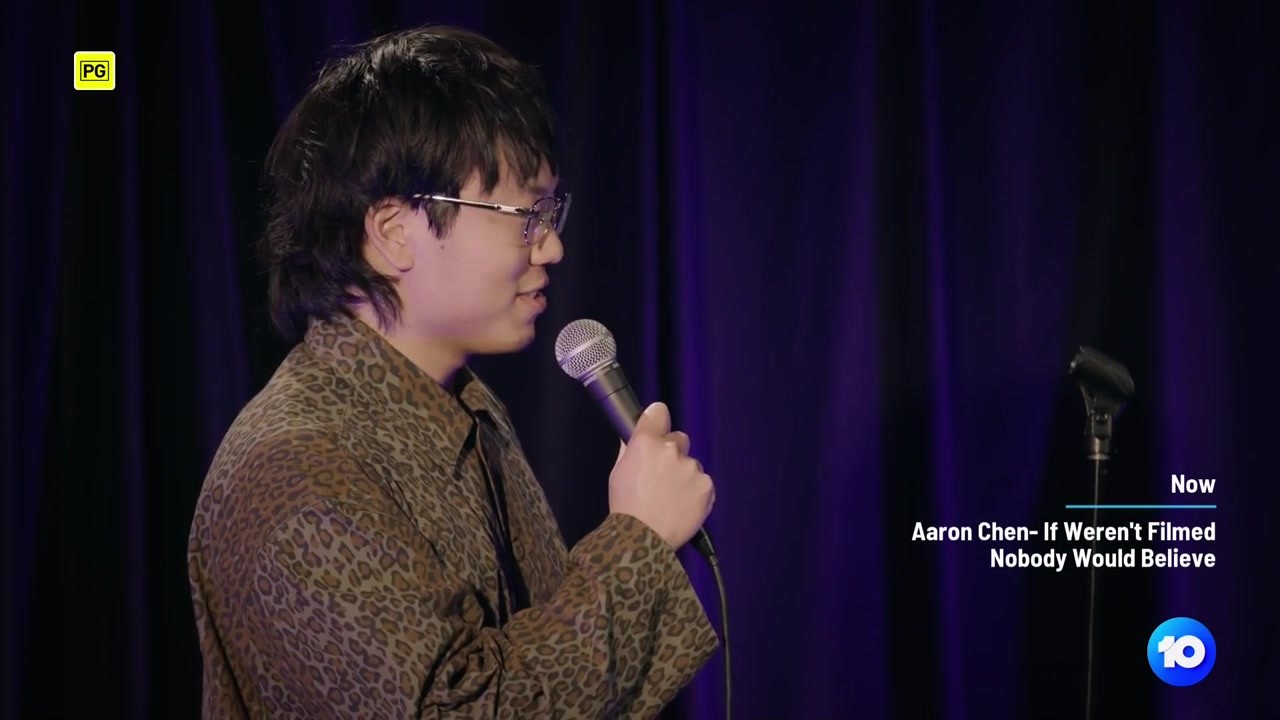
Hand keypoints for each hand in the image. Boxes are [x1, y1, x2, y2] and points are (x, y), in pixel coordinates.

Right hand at [608, 402, 714, 548]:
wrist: (643, 538)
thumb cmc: (625, 506)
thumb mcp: (618, 472)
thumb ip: (631, 450)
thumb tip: (638, 439)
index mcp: (646, 443)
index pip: (659, 412)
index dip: (658, 419)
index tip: (658, 426)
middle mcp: (671, 450)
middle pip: (679, 439)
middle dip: (673, 453)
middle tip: (662, 476)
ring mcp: (692, 468)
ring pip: (692, 465)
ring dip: (684, 476)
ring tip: (671, 499)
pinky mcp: (707, 486)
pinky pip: (703, 483)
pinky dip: (696, 493)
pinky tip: (682, 507)